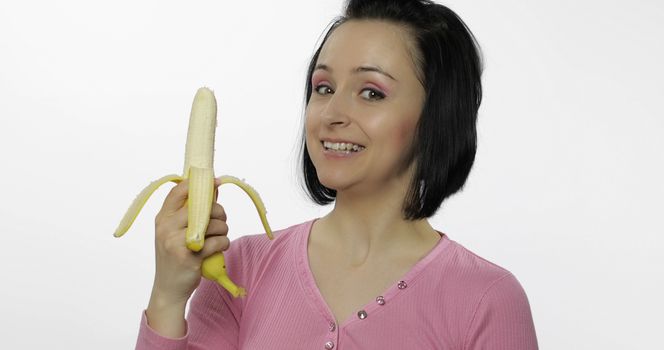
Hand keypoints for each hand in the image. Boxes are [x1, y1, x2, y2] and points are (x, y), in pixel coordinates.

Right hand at [150, 177, 229, 304]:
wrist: (168, 289)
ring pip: (214, 224)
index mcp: (162, 218)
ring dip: (224, 229)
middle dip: (219, 212)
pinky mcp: (191, 257)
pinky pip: (218, 241)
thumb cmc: (175, 257)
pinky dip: (224, 243)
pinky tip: (220, 247)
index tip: (215, 182)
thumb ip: (189, 213)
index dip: (199, 184)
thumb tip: (212, 189)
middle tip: (221, 221)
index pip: (179, 192)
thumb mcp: (174, 233)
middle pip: (203, 206)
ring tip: (220, 236)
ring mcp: (177, 243)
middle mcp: (166, 228)